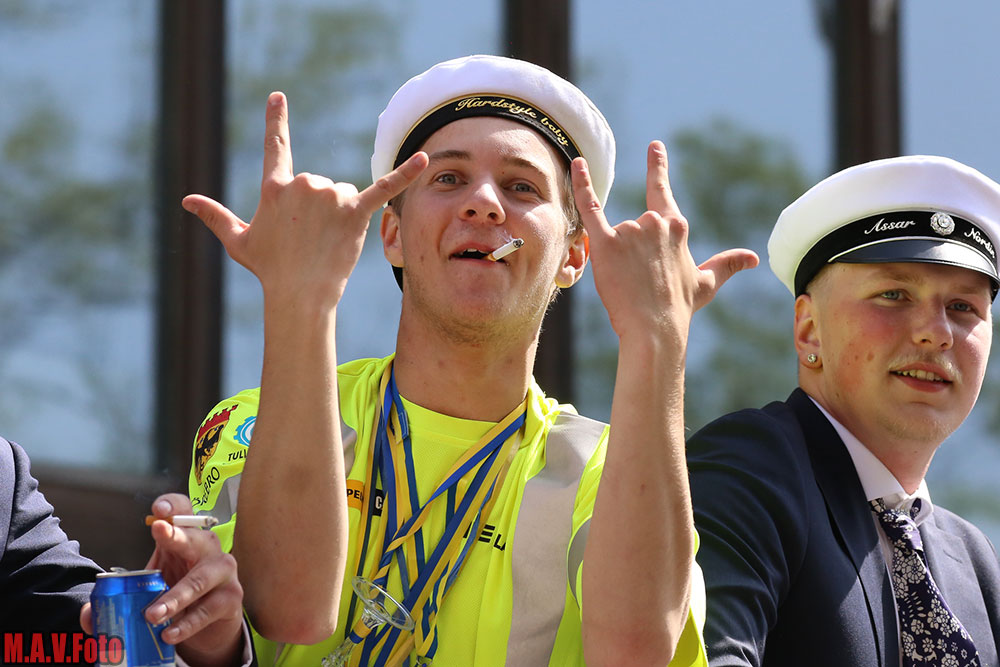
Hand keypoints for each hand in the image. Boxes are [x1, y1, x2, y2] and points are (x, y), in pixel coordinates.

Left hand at [81, 494, 243, 665]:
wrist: (213, 618)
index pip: (183, 511)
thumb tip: (89, 615)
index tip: (158, 510)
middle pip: (195, 537)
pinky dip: (187, 623)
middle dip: (176, 534)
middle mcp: (208, 547)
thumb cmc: (179, 590)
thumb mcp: (150, 587)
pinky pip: (208, 609)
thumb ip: (119, 598)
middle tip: (159, 531)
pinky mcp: (231, 597)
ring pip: (199, 580)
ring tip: (152, 615)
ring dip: (175, 597)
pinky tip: (171, 633)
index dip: (172, 505)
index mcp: (185, 537)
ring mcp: (223, 571)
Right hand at [181, 91, 427, 306]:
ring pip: (344, 194)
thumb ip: (216, 217)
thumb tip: (186, 201)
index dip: (277, 121)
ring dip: (341, 215)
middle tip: (311, 239)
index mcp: (275, 187)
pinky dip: (405, 174)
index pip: (276, 146)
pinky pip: (384, 188)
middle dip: (320, 210)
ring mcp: (330, 196)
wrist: (299, 293)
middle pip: (322, 184)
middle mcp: (303, 184)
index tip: (279, 97)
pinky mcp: (355, 211)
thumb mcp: (238, 242)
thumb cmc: (269, 269)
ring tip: (329, 241)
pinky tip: (425, 160)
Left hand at [571, 140, 758, 340]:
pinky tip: (578, 165)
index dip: (657, 166)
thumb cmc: (679, 308)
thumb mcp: (706, 283)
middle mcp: (655, 222)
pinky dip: (581, 186)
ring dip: (617, 258)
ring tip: (629, 284)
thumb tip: (754, 258)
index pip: (662, 190)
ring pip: (615, 236)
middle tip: (640, 283)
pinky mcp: (607, 243)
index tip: (654, 146)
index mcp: (676, 226)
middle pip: (633, 228)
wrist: (657, 328)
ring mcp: (631, 231)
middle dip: (632, 254)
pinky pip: (590, 209)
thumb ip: (727, 264)